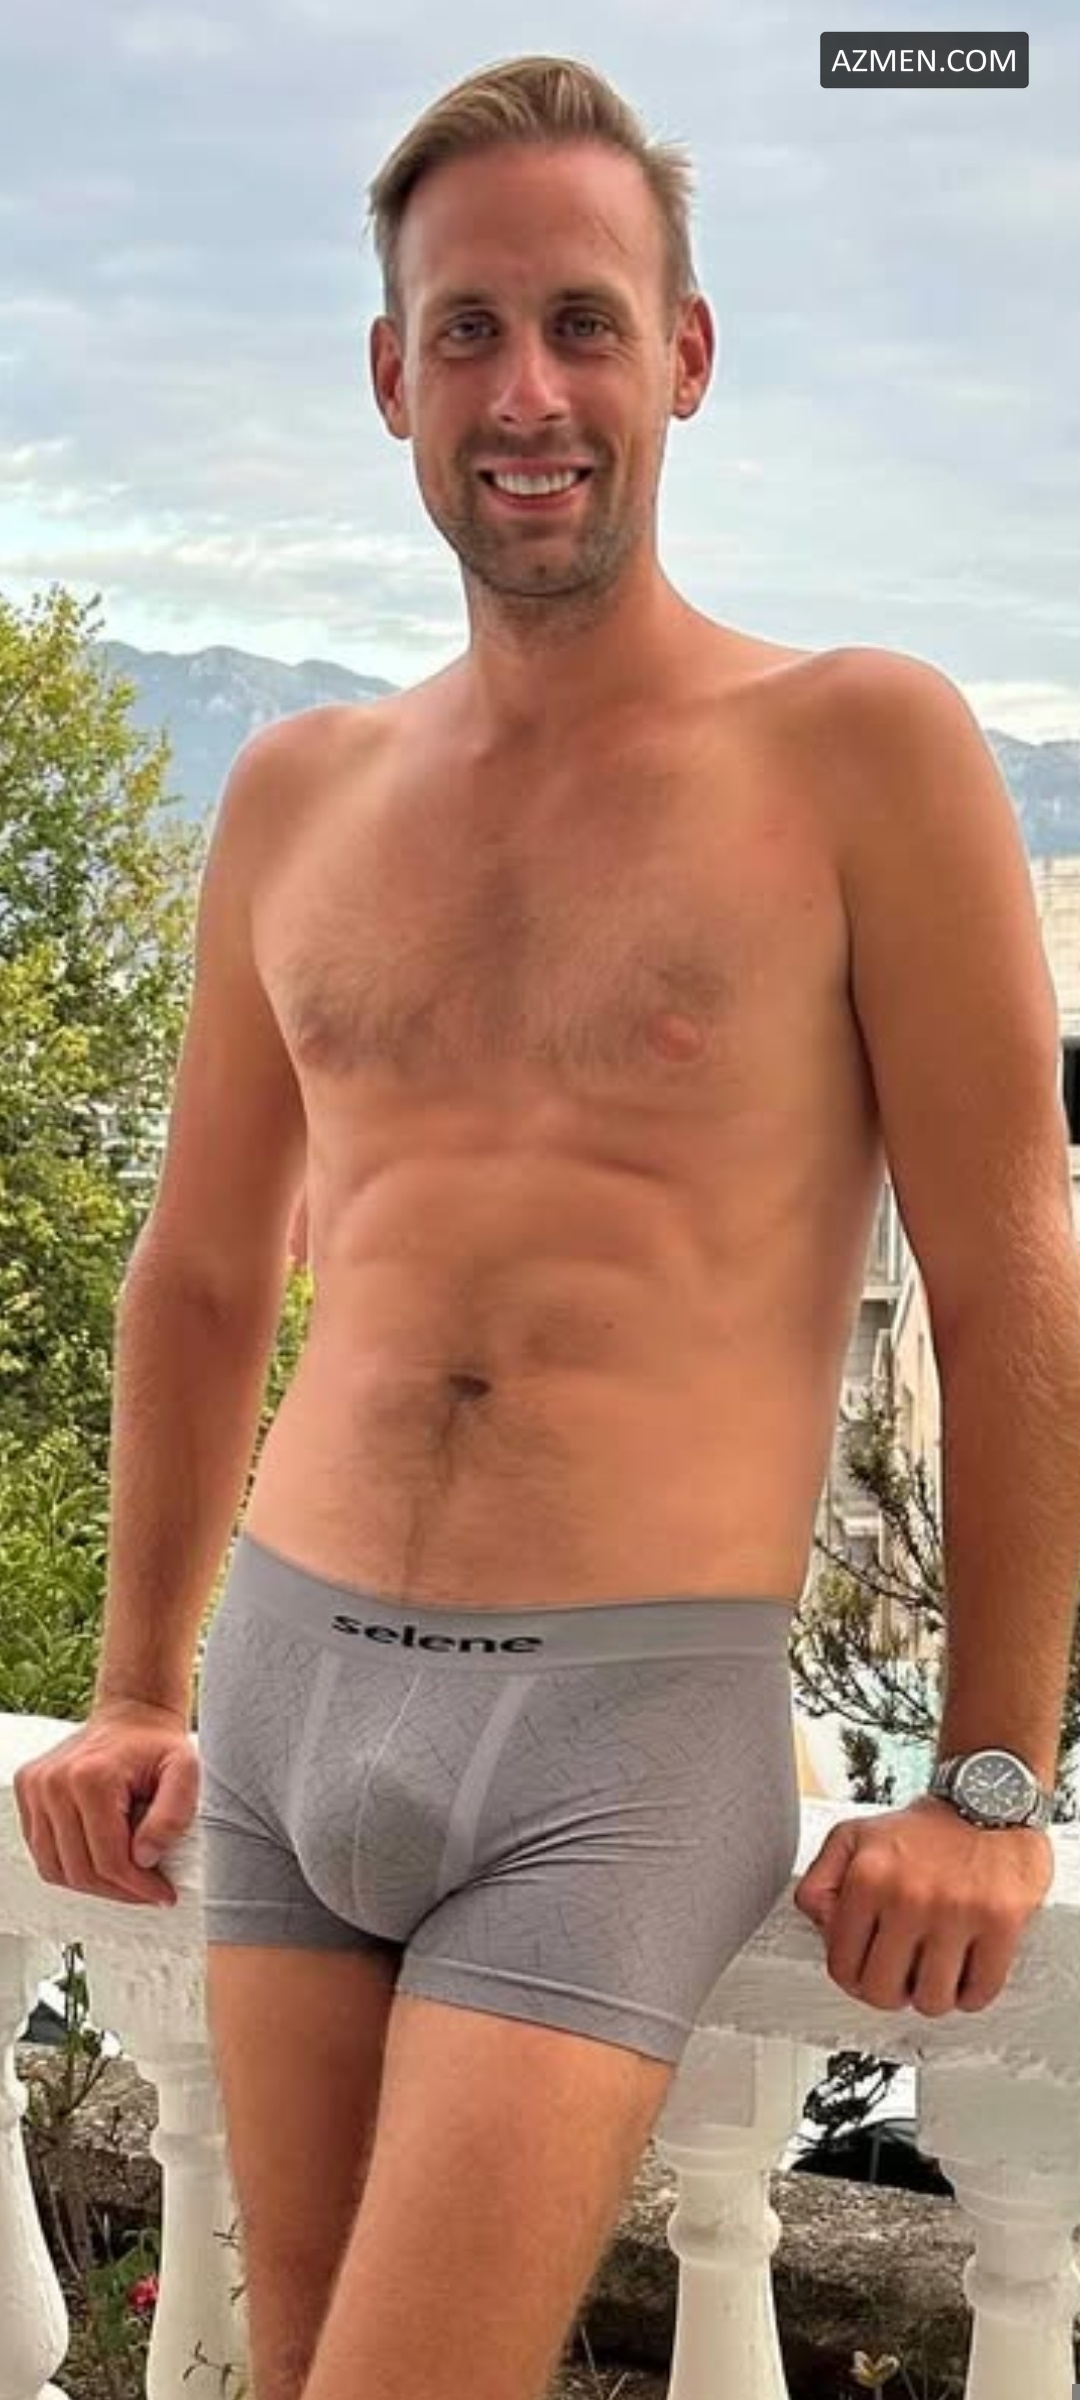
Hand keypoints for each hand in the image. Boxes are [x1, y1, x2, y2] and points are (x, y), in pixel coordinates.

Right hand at [13, 1700, 198, 1909]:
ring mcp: (35, 1786)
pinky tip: (100, 1859)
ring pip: (56, 1868)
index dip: (138, 1887)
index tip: (162, 1894)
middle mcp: (53, 1782)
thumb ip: (173, 1814)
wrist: (133, 1714)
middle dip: (118, 1890)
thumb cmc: (158, 1744)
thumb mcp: (185, 1772)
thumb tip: (144, 1858)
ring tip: (125, 1879)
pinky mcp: (27, 1790)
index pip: (109, 1859)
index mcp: (90, 1777)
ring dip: (92, 1884)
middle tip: (147, 1891)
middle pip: (80, 1870)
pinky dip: (70, 1866)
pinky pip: (43, 1851)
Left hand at [792, 1793, 1053, 2014]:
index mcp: (867, 1876)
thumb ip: (820, 1882)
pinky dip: (971, 1994)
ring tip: (934, 1972)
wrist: (990, 1798)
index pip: (843, 1965)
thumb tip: (823, 1930)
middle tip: (900, 1978)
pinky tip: (965, 1974)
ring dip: (931, 1996)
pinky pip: (979, 1991)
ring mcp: (956, 1911)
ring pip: (932, 2000)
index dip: (853, 1977)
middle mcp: (908, 1895)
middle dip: (889, 1992)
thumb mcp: (853, 1838)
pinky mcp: (1001, 1922)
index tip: (867, 1971)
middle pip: (883, 1992)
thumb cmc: (925, 1829)